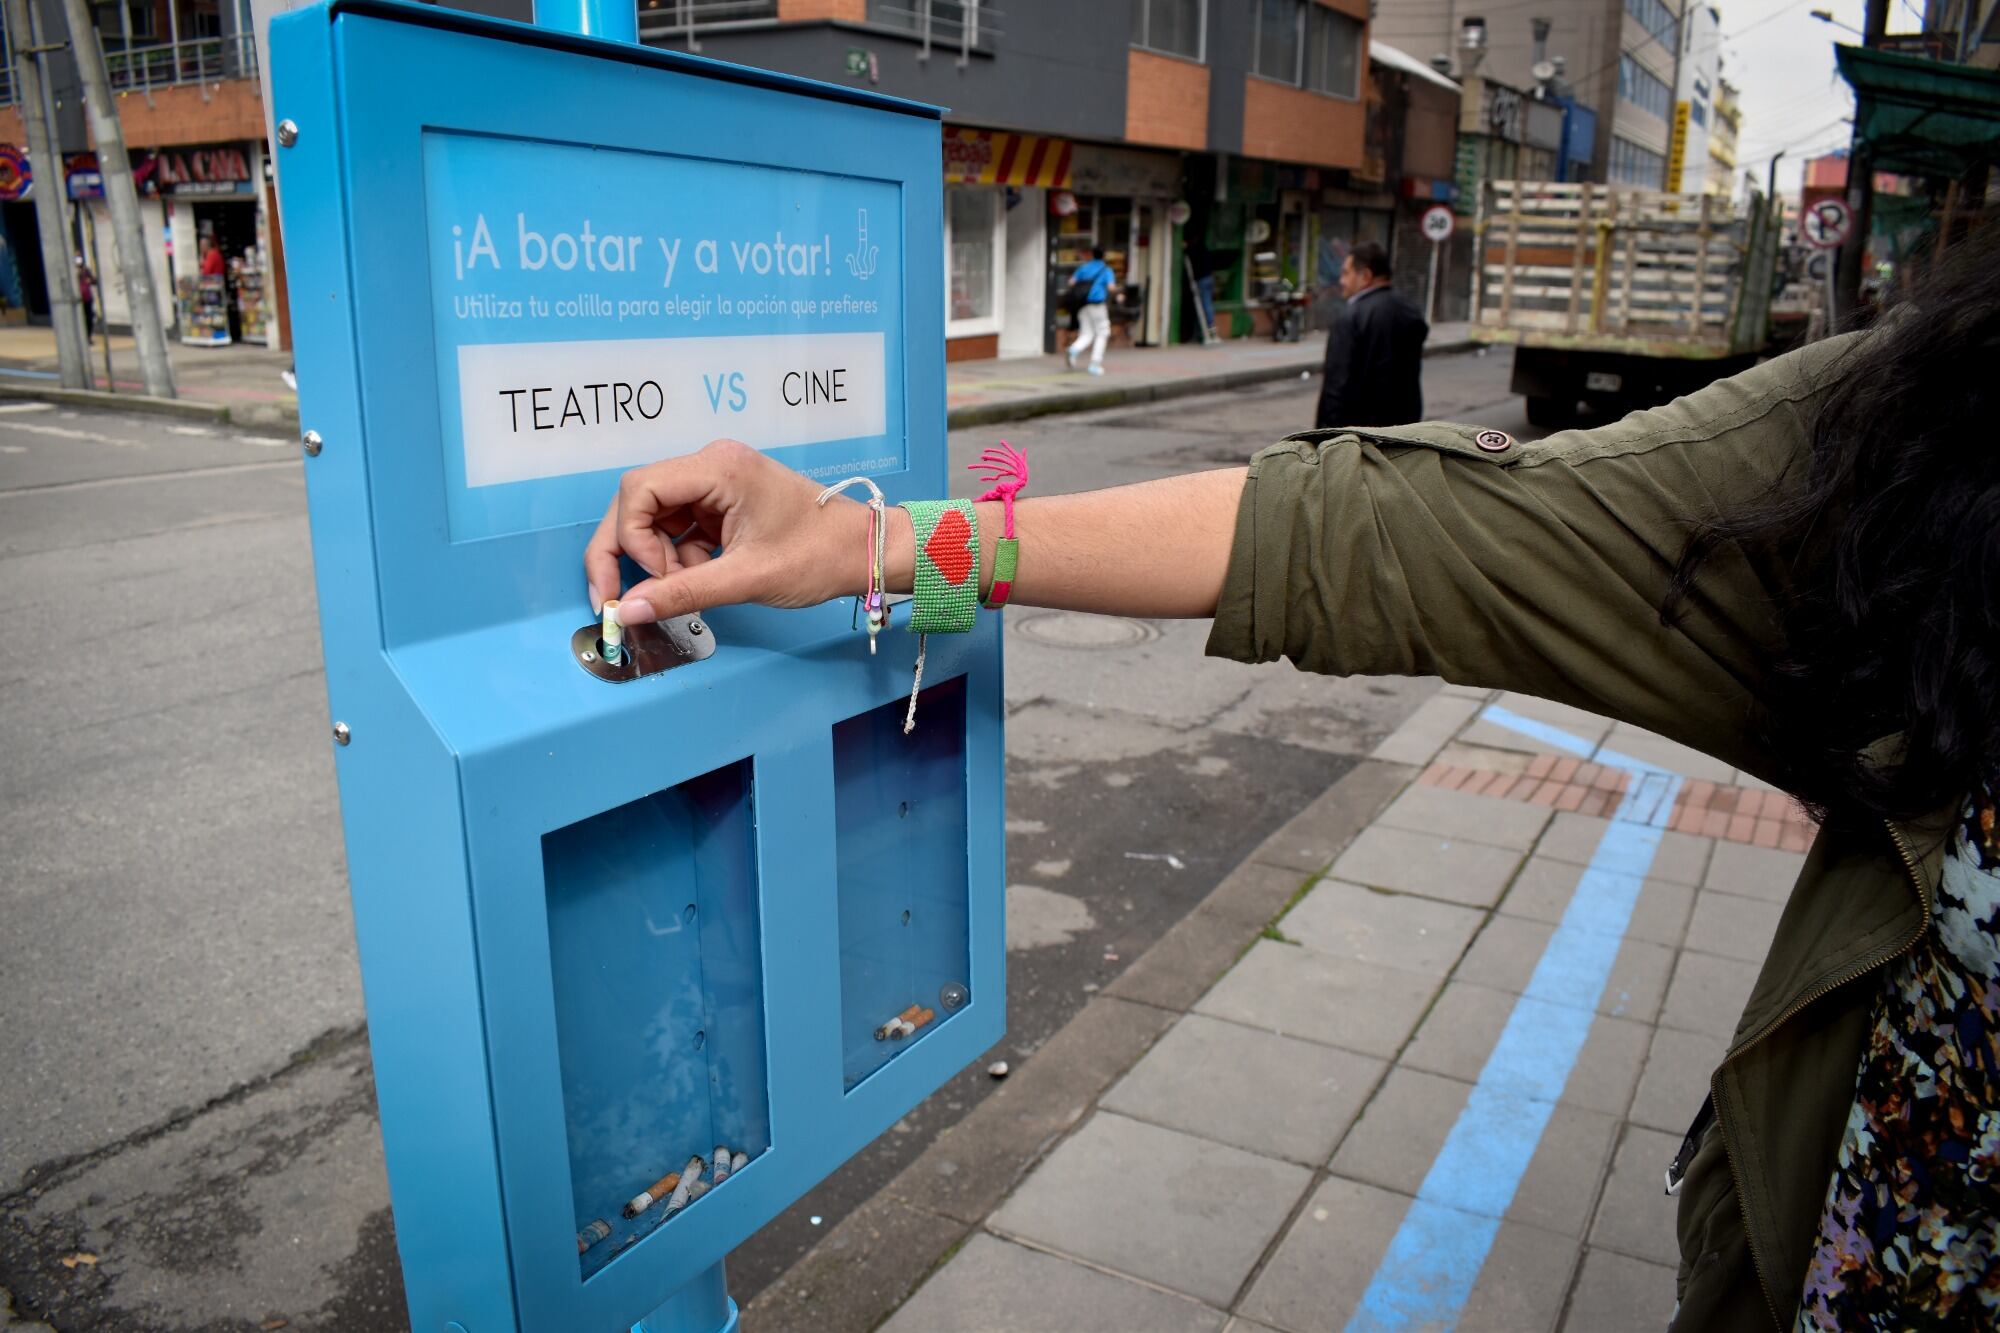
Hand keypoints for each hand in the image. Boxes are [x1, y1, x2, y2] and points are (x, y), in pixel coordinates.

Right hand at [584, 439, 869, 623]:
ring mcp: (717, 484)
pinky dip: (680, 557)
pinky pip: (679, 527)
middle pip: (639, 501)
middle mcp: (712, 466)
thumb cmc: (818, 555)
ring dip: (660, 558)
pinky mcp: (723, 504)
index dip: (629, 536)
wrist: (864, 552)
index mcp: (719, 468)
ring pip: (656, 518)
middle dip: (630, 550)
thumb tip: (628, 611)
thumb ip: (683, 593)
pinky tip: (703, 576)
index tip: (652, 578)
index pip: (638, 489)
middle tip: (624, 598)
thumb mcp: (746, 578)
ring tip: (692, 585)